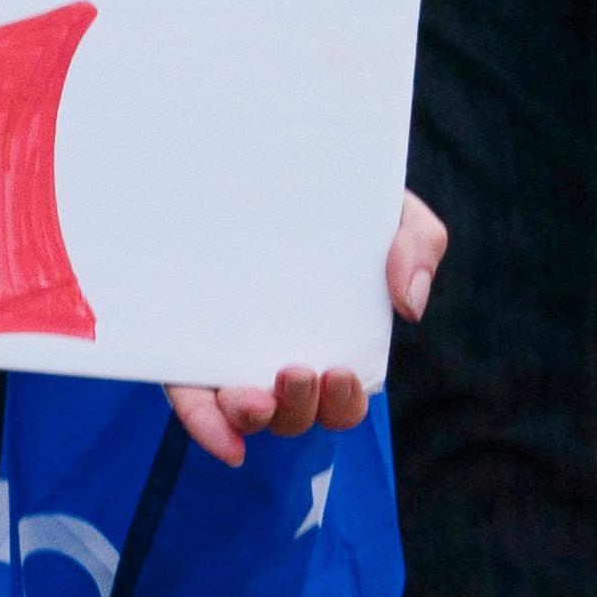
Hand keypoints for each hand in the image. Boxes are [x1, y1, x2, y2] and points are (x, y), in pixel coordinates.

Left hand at [166, 192, 440, 465]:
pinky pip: (190, 394)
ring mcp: (225, 348)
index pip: (337, 397)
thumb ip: (417, 245)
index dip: (342, 403)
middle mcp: (274, 354)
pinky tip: (224, 444)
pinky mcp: (180, 337)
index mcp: (326, 338)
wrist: (255, 152)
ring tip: (253, 396)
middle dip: (300, 410)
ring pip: (241, 410)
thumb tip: (409, 305)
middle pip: (292, 414)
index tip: (339, 372)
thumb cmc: (332, 194)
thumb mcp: (387, 210)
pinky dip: (207, 426)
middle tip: (298, 371)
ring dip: (252, 418)